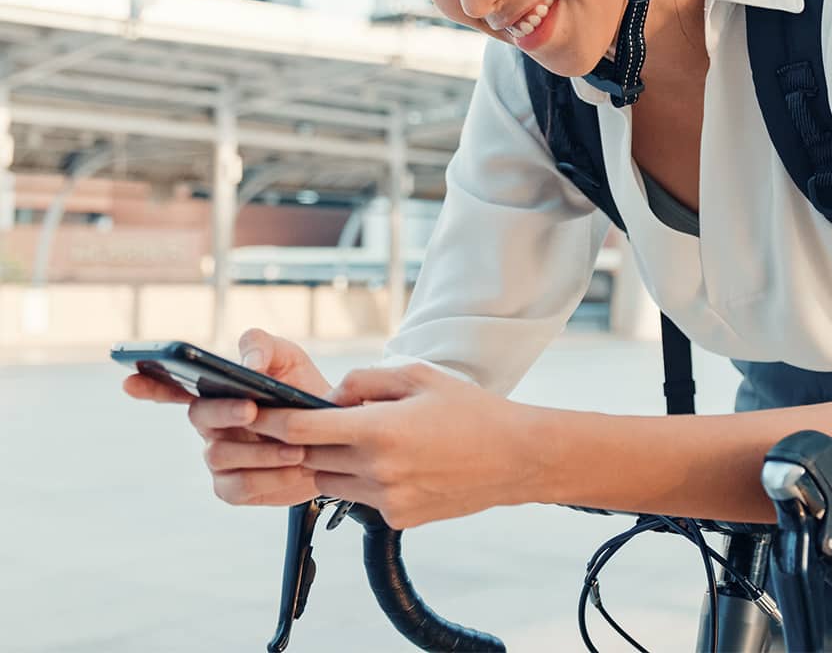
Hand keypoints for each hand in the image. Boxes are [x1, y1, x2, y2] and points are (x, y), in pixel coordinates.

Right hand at [122, 328, 333, 507]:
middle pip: (198, 417)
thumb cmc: (303, 391)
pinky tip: (295, 467)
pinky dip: (270, 477)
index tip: (129, 380)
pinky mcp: (232, 488)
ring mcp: (218, 458)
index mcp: (215, 391)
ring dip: (260, 450)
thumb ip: (263, 347)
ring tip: (297, 447)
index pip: (172, 386)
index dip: (149, 385)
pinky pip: (239, 487)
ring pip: (218, 455)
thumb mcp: (288, 358)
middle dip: (224, 412)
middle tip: (252, 409)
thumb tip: (248, 366)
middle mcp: (209, 425)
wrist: (333, 436)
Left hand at [246, 362, 539, 528]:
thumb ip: (366, 381)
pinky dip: (360, 479)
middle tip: (297, 425)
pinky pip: (360, 498)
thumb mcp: (419, 376)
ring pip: (331, 481)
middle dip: (300, 442)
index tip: (255, 414)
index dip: (274, 421)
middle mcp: (376, 469)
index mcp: (379, 430)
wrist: (514, 458)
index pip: (304, 430)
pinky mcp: (398, 517)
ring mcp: (386, 499)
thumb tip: (331, 395)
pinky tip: (389, 461)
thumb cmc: (470, 410)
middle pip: (311, 458)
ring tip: (351, 440)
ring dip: (328, 461)